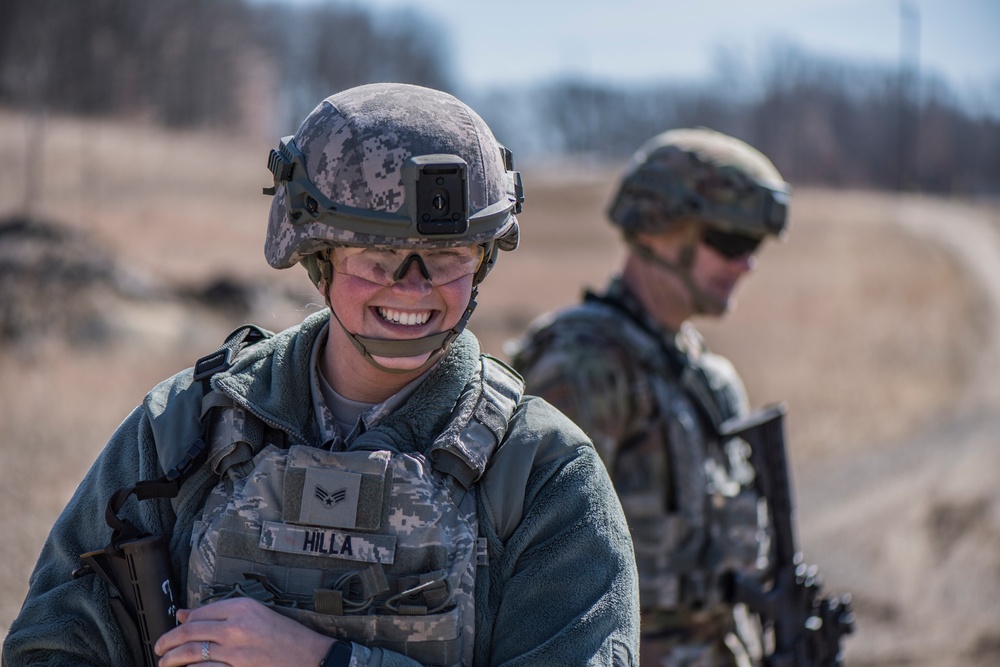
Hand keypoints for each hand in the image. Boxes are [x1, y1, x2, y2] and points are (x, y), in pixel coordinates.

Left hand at [154, 598, 334, 666]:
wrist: (309, 656)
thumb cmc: (286, 635)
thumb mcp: (256, 614)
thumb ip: (220, 613)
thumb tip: (185, 614)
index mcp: (241, 607)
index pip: (200, 612)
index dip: (180, 623)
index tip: (172, 630)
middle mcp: (235, 626)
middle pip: (189, 632)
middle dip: (167, 642)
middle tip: (159, 648)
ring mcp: (235, 650)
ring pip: (190, 653)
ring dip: (171, 659)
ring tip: (164, 662)